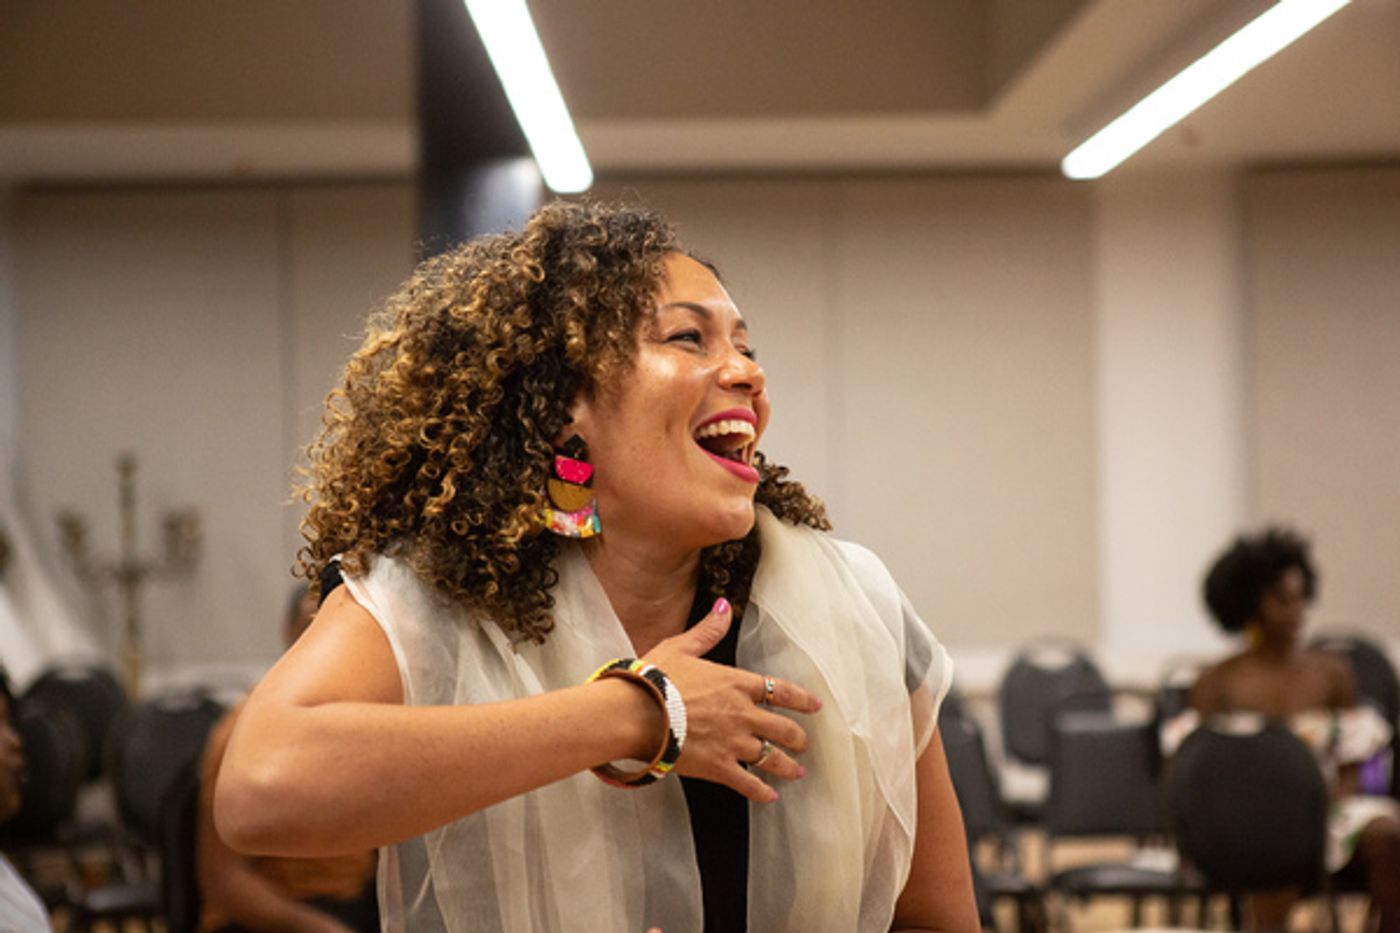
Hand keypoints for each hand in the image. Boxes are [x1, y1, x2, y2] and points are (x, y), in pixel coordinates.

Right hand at [643, 598, 820, 802]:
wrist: (635, 714)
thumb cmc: (654, 679)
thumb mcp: (681, 647)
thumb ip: (707, 631)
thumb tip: (724, 607)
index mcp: (736, 683)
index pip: (781, 690)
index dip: (802, 699)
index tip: (815, 706)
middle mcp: (743, 713)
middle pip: (783, 728)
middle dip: (798, 738)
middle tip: (804, 744)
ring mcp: (733, 743)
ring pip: (772, 758)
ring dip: (787, 766)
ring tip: (796, 772)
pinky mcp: (718, 767)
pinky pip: (748, 783)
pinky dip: (761, 792)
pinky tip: (769, 796)